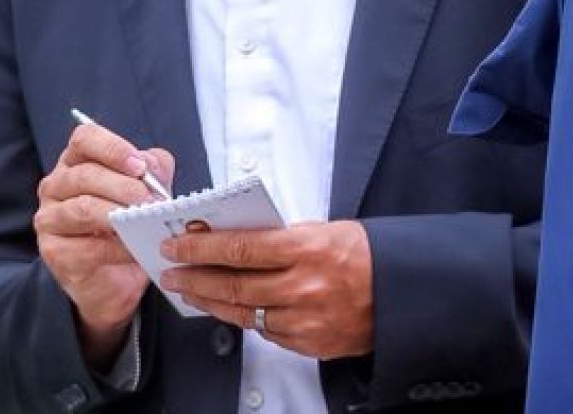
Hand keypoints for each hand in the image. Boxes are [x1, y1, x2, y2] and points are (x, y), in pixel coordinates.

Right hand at [34, 122, 174, 367]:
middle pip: (85, 175)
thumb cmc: (125, 228)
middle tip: (152, 200)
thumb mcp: (145, 192)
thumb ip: (152, 171)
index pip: (84, 139)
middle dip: (124, 186)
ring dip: (119, 214)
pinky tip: (135, 249)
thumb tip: (153, 165)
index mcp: (75, 162)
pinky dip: (117, 248)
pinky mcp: (54, 252)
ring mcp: (50, 219)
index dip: (113, 148)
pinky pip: (88, 247)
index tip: (140, 166)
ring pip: (83, 209)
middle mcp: (55, 186)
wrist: (113, 281)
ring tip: (144, 220)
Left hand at [158, 220, 373, 359]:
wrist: (399, 292)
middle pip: (233, 285)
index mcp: (305, 249)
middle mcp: (303, 287)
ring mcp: (304, 319)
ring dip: (210, 301)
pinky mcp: (308, 343)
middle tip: (172, 272)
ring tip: (190, 290)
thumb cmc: (363, 255)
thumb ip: (279, 236)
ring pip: (242, 313)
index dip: (201, 248)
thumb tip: (233, 236)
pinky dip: (245, 319)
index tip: (177, 246)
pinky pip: (265, 331)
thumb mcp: (322, 230)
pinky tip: (230, 308)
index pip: (239, 248)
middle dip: (195, 277)